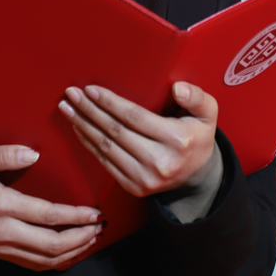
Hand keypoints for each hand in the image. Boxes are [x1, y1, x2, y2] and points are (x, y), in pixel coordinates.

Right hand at [0, 144, 103, 270]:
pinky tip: (69, 254)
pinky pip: (34, 265)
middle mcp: (4, 232)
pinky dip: (56, 262)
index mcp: (1, 206)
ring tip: (91, 240)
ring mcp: (2, 247)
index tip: (94, 212)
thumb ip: (3, 154)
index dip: (75, 216)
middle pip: (52, 245)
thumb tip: (32, 153)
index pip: (48, 216)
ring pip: (45, 260)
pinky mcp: (0, 253)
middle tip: (99, 227)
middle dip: (81, 238)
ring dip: (73, 252)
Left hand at [58, 82, 222, 214]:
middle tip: (72, 94)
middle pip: (115, 131)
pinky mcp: (134, 188)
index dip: (110, 103)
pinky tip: (79, 128)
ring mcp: (145, 178)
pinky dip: (89, 144)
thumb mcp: (207, 114)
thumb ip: (197, 98)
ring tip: (68, 108)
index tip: (90, 90)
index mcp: (177, 140)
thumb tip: (178, 88)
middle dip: (89, 111)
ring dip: (83, 126)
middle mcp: (159, 162)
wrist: (196, 176)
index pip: (134, 117)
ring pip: (106, 147)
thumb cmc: (196, 137)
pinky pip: (105, 162)